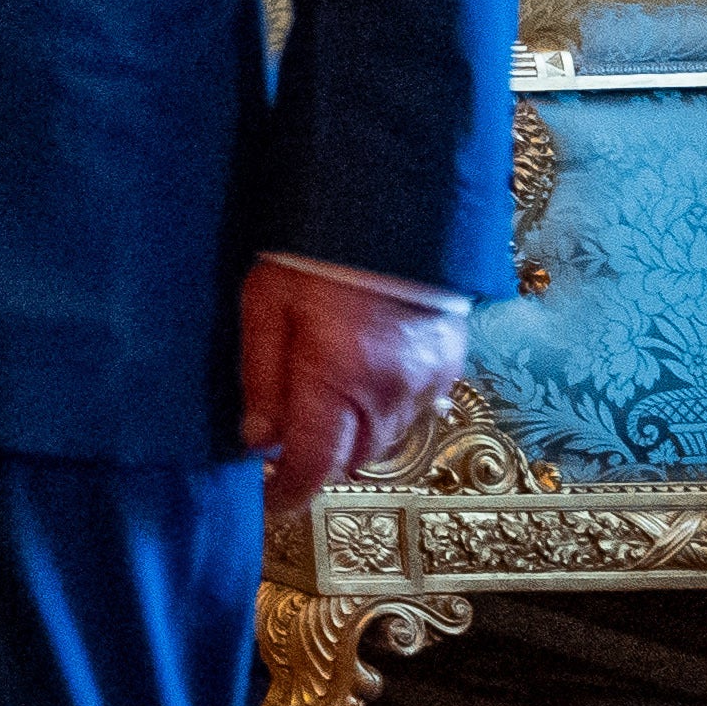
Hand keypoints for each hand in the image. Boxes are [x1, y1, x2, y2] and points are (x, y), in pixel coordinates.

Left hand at [238, 258, 469, 508]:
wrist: (392, 204)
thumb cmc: (314, 249)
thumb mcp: (263, 306)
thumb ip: (261, 377)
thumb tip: (256, 439)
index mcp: (338, 382)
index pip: (314, 464)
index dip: (289, 491)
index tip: (269, 500)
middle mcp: (390, 393)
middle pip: (352, 457)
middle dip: (318, 458)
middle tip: (285, 439)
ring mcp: (428, 382)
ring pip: (385, 439)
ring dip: (352, 435)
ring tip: (319, 404)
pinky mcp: (450, 364)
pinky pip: (414, 410)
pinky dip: (384, 410)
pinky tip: (360, 381)